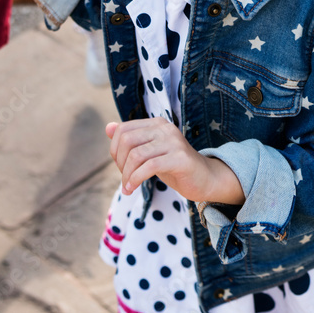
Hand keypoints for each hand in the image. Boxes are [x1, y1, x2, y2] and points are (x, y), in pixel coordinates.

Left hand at [105, 118, 243, 204]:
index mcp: (156, 123)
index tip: (121, 167)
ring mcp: (174, 142)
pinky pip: (149, 166)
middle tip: (125, 179)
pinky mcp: (180, 158)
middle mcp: (165, 128)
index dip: (115, 150)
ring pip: (136, 155)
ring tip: (128, 187)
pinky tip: (133, 189)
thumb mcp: (150, 152)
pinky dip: (136, 179)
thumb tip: (108, 127)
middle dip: (119, 163)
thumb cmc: (174, 166)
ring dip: (127, 175)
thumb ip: (131, 140)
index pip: (123, 130)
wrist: (205, 179)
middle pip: (127, 141)